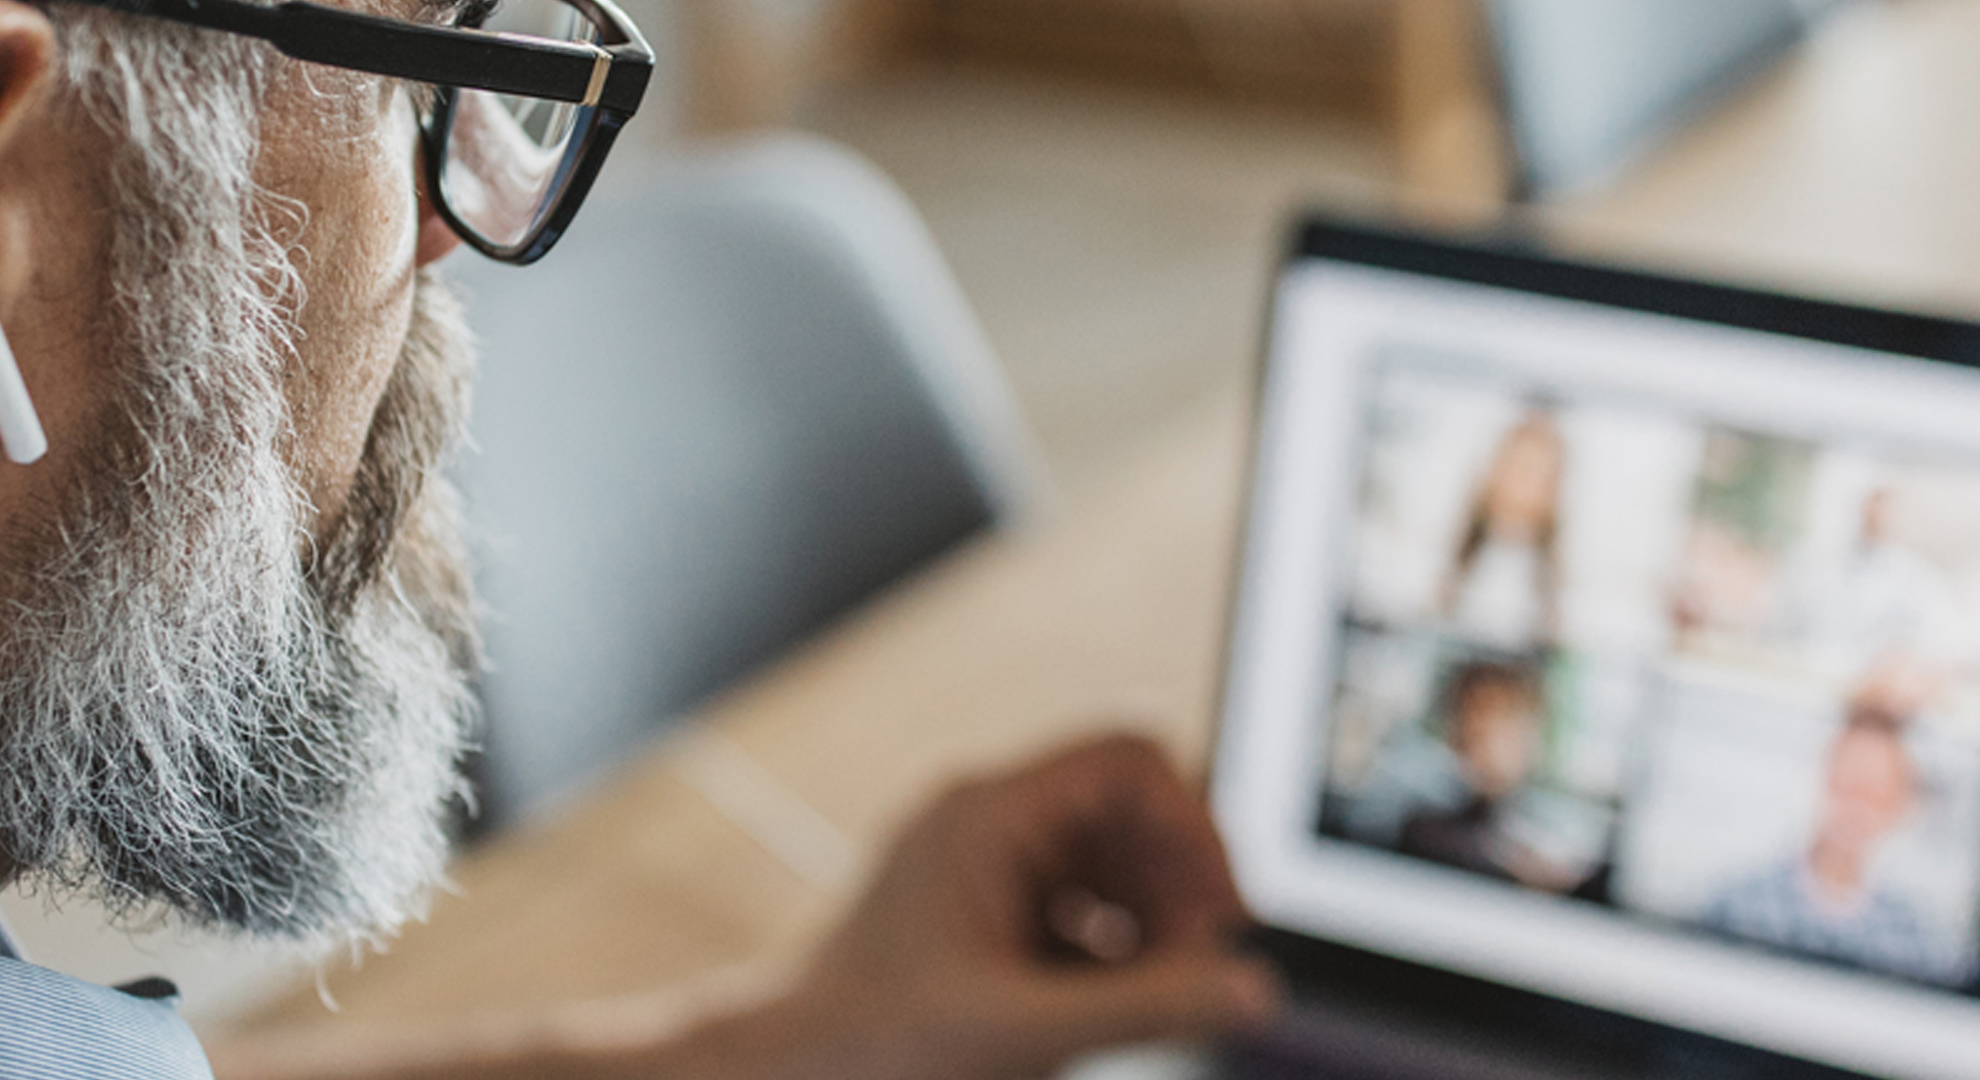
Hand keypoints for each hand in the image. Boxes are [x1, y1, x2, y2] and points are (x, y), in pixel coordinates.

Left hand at [772, 734, 1281, 1079]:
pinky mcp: (981, 913)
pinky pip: (1077, 903)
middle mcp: (986, 822)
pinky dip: (1111, 948)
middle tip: (1194, 969)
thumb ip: (1147, 1007)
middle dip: (1177, 883)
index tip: (1221, 914)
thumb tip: (1250, 990)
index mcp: (988, 814)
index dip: (1192, 827)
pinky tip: (1104, 1007)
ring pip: (1109, 858)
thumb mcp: (1024, 1031)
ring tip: (1156, 995)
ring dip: (1151, 919)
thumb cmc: (870, 1049)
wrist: (781, 1078)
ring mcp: (981, 865)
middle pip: (1128, 809)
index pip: (1129, 761)